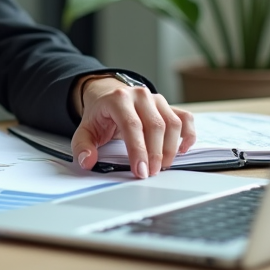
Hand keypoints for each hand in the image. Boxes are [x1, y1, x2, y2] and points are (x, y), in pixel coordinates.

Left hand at [70, 78, 195, 178]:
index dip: (138, 150)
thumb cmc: (101, 116)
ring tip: (161, 166)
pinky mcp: (169, 106)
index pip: (132, 125)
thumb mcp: (85, 130)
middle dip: (155, 153)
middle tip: (150, 173)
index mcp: (118, 99)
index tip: (140, 171)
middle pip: (155, 126)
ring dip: (170, 148)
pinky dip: (188, 136)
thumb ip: (82, 147)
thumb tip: (88, 161)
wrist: (109, 96)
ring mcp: (157, 99)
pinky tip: (180, 150)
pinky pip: (185, 119)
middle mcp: (140, 95)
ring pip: (172, 123)